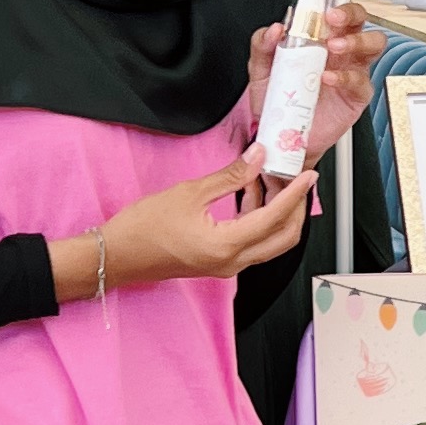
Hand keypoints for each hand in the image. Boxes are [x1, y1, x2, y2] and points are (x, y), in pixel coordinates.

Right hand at [60, 158, 315, 301]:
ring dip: (277, 213)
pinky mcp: (219, 263)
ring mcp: (226, 266)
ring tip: (271, 179)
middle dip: (296, 208)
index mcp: (226, 246)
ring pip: (269, 242)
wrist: (116, 256)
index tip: (308, 175)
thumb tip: (258, 158)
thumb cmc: (142, 228)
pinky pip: (252, 243)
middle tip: (296, 179)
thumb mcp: (189, 193)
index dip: (296, 194)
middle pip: (283, 238)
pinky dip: (259, 220)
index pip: (275, 218)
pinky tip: (251, 194)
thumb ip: (229, 176)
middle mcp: (232, 262)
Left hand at [244, 0, 378, 175]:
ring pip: (373, 43)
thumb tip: (274, 28)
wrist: (281, 137)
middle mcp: (339, 49)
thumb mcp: (261, 70)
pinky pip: (360, 80)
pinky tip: (327, 77)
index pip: (329, 3)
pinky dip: (344, 75)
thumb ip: (262, 46)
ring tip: (334, 46)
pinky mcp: (356, 94)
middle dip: (349, 12)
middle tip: (332, 16)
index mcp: (319, 36)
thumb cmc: (280, 100)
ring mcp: (351, 70)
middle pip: (360, 19)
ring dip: (356, 40)